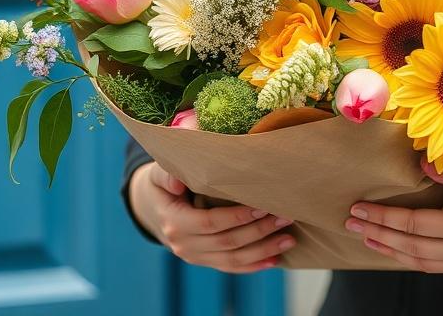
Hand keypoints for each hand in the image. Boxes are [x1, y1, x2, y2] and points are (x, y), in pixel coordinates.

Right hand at [128, 161, 295, 272]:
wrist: (153, 207)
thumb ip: (168, 174)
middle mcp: (183, 245)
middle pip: (227, 242)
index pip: (211, 223)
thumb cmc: (163, 183)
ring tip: (289, 240)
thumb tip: (178, 181)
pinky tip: (275, 259)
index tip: (263, 205)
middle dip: (259, 231)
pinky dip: (253, 266)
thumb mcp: (159, 173)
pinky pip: (230, 268)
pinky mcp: (204, 261)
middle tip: (286, 217)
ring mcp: (194, 256)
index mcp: (175, 221)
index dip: (238, 216)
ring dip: (263, 251)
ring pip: (232, 260)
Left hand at [343, 150, 442, 274]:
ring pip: (420, 262)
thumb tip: (419, 163)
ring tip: (367, 237)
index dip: (382, 218)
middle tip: (351, 223)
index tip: (358, 208)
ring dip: (391, 250)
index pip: (412, 225)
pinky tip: (399, 248)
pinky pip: (435, 265)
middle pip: (410, 248)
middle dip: (377, 235)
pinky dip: (412, 257)